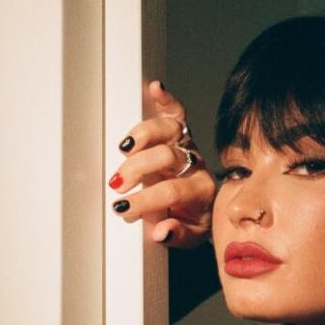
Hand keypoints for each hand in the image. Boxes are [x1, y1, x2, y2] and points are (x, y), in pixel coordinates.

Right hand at [108, 81, 215, 246]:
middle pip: (167, 156)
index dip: (145, 199)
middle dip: (139, 169)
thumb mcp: (190, 236)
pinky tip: (156, 88)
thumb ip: (177, 235)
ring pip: (170, 130)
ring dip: (144, 135)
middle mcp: (195, 164)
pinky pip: (176, 112)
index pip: (171, 191)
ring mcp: (187, 145)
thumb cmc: (192, 220)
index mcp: (199, 191)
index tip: (122, 207)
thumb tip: (161, 231)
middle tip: (117, 183)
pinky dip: (166, 99)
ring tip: (124, 147)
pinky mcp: (180, 133)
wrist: (207, 205)